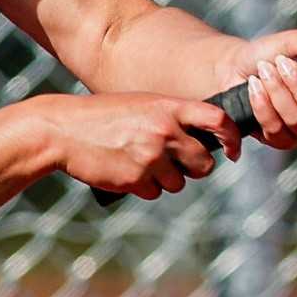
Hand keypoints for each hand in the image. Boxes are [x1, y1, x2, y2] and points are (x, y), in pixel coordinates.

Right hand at [34, 93, 241, 200]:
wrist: (63, 130)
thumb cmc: (105, 116)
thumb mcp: (143, 104)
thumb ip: (172, 118)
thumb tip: (200, 142)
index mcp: (169, 107)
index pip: (218, 120)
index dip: (233, 138)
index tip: (233, 151)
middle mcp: (165, 131)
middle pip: (204, 164)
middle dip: (195, 168)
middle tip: (175, 163)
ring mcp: (150, 156)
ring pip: (179, 183)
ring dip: (164, 179)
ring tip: (137, 160)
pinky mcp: (135, 179)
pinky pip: (154, 192)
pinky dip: (143, 187)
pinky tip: (124, 169)